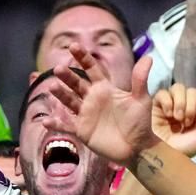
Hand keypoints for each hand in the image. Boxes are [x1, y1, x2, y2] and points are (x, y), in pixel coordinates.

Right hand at [46, 46, 159, 166]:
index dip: (83, 58)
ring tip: (52, 87)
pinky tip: (46, 121)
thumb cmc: (139, 122)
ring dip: (60, 94)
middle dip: (67, 76)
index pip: (92, 70)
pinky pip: (66, 126)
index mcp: (105, 89)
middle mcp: (92, 99)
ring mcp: (85, 115)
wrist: (137, 147)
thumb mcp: (141, 99)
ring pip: (69, 102)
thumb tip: (149, 58)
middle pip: (77, 84)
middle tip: (58, 69)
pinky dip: (57, 124)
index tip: (74, 46)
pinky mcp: (81, 130)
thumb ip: (140, 79)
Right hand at [152, 84, 195, 156]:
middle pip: (192, 90)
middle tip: (186, 122)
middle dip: (191, 106)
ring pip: (178, 88)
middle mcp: (186, 104)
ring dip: (180, 103)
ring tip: (176, 118)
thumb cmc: (183, 150)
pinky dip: (167, 102)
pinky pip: (163, 93)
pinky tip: (166, 115)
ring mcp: (171, 103)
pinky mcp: (157, 104)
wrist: (162, 157)